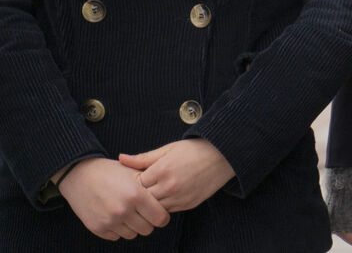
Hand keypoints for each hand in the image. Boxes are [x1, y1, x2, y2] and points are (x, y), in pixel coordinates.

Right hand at [57, 157, 170, 240]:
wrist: (80, 176)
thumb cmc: (111, 172)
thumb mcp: (134, 173)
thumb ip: (152, 186)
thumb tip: (169, 198)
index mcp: (136, 195)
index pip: (160, 218)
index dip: (162, 215)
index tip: (158, 211)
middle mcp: (123, 210)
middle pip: (147, 229)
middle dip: (148, 221)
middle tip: (143, 212)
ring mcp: (109, 221)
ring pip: (132, 234)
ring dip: (133, 226)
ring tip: (129, 212)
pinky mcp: (97, 228)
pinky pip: (116, 236)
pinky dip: (118, 229)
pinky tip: (116, 215)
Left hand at [118, 138, 234, 212]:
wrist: (224, 155)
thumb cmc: (195, 149)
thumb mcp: (168, 148)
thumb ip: (143, 157)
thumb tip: (121, 158)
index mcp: (162, 170)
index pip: (136, 184)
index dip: (135, 181)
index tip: (136, 177)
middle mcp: (169, 186)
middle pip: (143, 199)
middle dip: (141, 194)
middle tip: (142, 188)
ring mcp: (180, 197)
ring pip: (154, 208)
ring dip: (152, 202)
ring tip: (154, 192)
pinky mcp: (189, 204)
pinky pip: (169, 210)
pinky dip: (164, 205)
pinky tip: (166, 196)